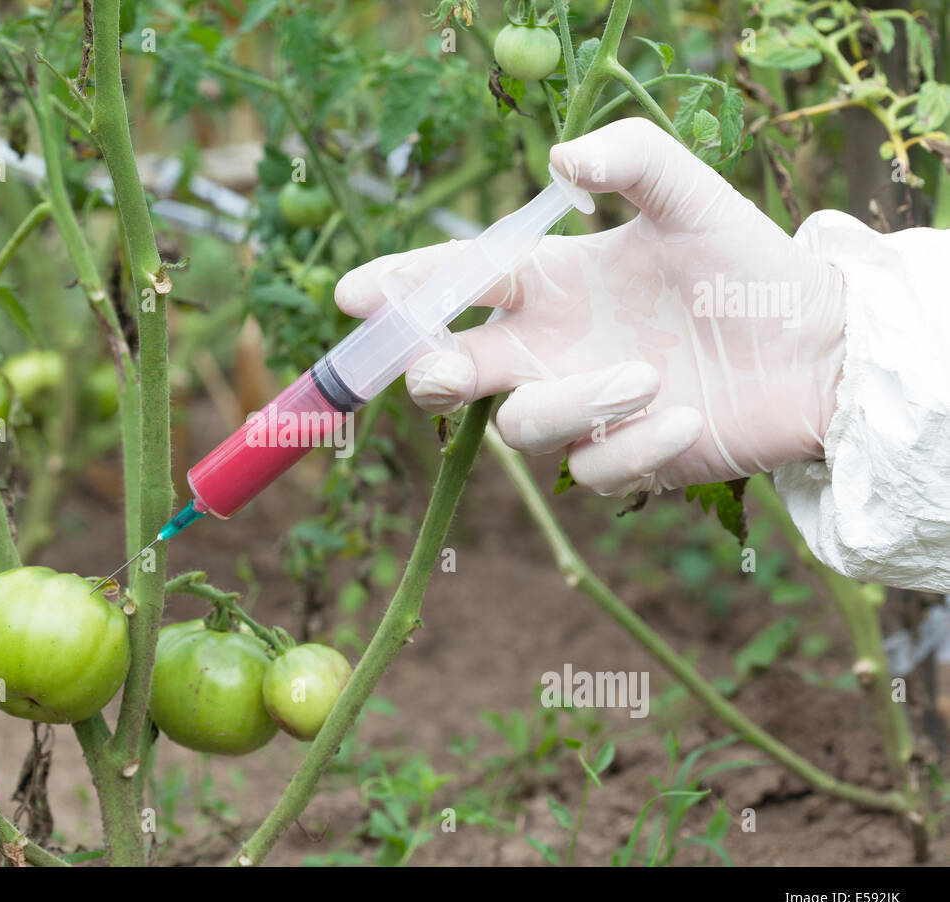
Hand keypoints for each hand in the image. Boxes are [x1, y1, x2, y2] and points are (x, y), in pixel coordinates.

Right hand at [335, 118, 847, 495]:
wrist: (819, 347)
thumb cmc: (747, 266)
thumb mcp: (693, 197)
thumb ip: (631, 159)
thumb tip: (559, 162)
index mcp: (547, 285)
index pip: (454, 285)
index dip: (400, 288)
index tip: (354, 292)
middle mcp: (545, 350)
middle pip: (448, 374)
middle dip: (431, 372)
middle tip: (447, 366)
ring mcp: (576, 409)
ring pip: (519, 429)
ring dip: (574, 403)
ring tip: (651, 373)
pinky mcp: (617, 459)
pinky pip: (589, 470)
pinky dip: (634, 445)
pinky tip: (687, 418)